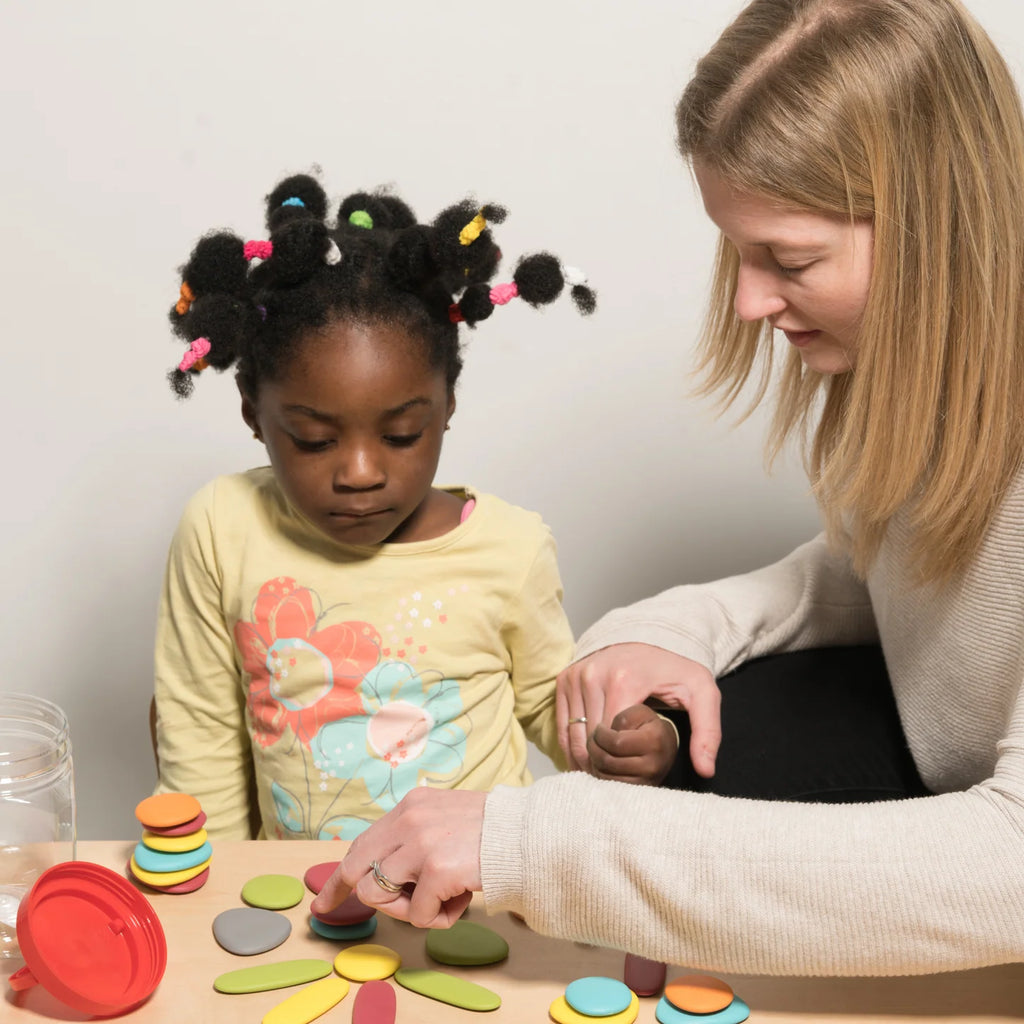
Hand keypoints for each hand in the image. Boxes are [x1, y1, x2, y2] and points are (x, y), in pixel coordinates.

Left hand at [310, 788, 484, 928]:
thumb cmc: (491, 833)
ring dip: (405, 909)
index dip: (340, 875)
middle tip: (333, 912)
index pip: (361, 843)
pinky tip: (459, 902)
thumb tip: (382, 876)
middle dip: (345, 895)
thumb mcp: (443, 820)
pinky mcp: (436, 870)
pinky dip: (436, 918)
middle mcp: (409, 819)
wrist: (527, 835)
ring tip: (438, 900)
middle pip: (356, 868)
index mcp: (410, 806)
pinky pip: (417, 915)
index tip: (324, 900)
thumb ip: (413, 838)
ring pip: (378, 895)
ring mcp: (420, 844)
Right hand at [557, 643, 720, 777]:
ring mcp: (576, 676)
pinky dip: (572, 746)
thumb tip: (706, 770)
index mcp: (624, 681)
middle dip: (605, 764)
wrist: (649, 637)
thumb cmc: (675, 671)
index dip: (626, 762)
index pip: (614, 741)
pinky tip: (589, 757)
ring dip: (586, 759)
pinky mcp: (565, 678)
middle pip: (591, 741)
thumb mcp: (703, 695)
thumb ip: (708, 732)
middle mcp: (594, 675)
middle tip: (621, 777)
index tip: (639, 771)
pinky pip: (562, 725)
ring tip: (606, 770)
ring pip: (573, 736)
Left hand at [587, 704, 678, 785]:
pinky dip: (600, 773)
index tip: (599, 728)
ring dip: (594, 761)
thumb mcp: (640, 713)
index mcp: (653, 741)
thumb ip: (623, 719)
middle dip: (593, 747)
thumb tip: (606, 736)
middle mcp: (651, 765)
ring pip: (605, 775)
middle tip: (592, 739)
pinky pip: (609, 785)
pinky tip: (601, 761)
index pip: (616, 742)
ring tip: (596, 749)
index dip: (601, 735)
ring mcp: (645, 782)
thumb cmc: (649, 727)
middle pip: (608, 761)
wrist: (666, 748)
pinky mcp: (638, 790)